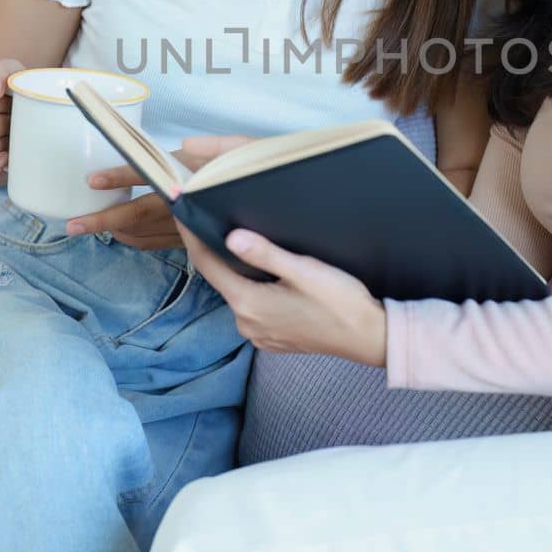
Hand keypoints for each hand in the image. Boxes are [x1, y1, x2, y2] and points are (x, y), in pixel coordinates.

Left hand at [66, 135, 254, 249]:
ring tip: (89, 227)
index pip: (150, 177)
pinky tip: (122, 233)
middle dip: (103, 222)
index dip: (119, 178)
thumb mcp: (245, 149)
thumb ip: (218, 146)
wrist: (278, 204)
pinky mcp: (191, 240)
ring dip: (115, 232)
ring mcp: (189, 228)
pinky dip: (134, 239)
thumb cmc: (258, 170)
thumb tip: (189, 143)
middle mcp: (187, 207)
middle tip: (72, 225)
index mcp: (193, 181)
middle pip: (138, 216)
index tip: (92, 181)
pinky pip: (156, 243)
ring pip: (144, 235)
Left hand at [177, 226, 387, 367]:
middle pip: (222, 279)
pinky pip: (253, 308)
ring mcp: (259, 334)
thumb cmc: (340, 302)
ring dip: (238, 271)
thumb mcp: (303, 270)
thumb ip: (265, 254)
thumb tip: (231, 237)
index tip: (182, 214)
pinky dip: (253, 289)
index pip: (208, 265)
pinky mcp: (273, 338)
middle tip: (215, 221)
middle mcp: (247, 323)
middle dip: (216, 252)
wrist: (369, 338)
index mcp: (249, 304)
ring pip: (238, 293)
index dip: (192, 238)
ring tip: (242, 243)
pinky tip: (267, 276)